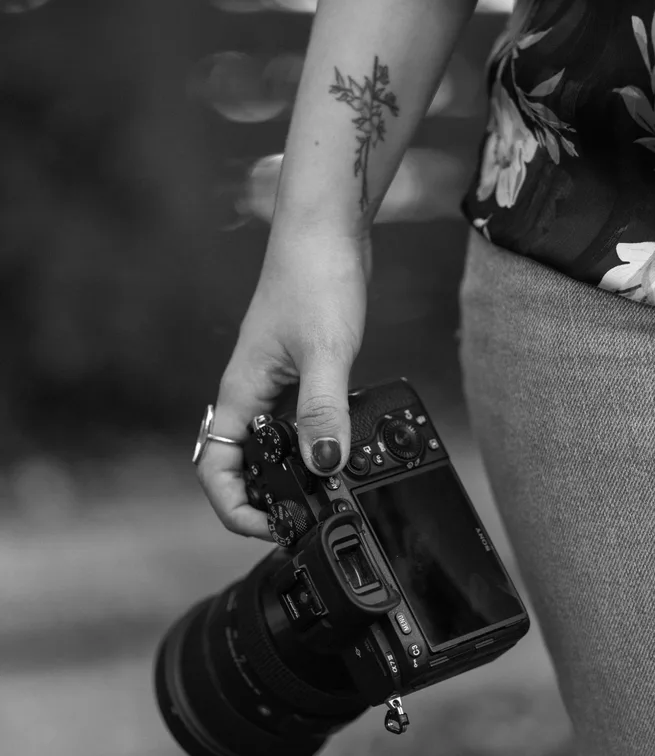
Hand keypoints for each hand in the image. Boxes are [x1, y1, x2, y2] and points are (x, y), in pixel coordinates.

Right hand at [196, 225, 369, 540]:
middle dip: (262, 499)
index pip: (216, 468)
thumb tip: (322, 466)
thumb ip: (321, 410)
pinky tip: (338, 448)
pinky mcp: (299, 372)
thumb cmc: (315, 277)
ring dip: (288, 474)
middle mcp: (250, 393)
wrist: (329, 232)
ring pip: (269, 446)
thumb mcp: (323, 351)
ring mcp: (274, 383)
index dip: (234, 507)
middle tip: (303, 519)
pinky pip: (295, 423)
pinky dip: (311, 443)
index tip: (272, 524)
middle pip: (240, 465)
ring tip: (324, 495)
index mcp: (240, 392)